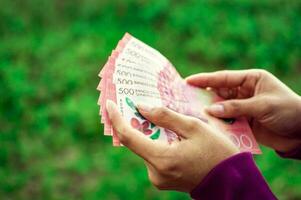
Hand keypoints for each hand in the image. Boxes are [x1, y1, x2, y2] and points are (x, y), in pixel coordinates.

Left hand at [106, 100, 238, 191]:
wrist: (231, 181)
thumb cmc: (217, 152)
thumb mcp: (194, 127)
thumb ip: (166, 116)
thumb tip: (142, 107)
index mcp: (162, 158)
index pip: (129, 136)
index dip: (117, 119)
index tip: (109, 104)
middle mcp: (155, 172)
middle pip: (136, 142)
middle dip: (134, 122)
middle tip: (134, 102)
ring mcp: (158, 178)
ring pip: (145, 148)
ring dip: (146, 132)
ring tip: (153, 114)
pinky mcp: (162, 179)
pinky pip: (153, 156)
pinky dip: (155, 142)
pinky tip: (164, 131)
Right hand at [186, 69, 300, 152]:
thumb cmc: (288, 111)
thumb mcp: (262, 105)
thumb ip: (236, 107)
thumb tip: (210, 109)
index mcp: (251, 79)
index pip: (223, 77)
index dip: (205, 79)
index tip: (188, 81)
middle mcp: (245, 92)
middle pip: (219, 93)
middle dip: (203, 96)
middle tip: (184, 98)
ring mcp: (243, 107)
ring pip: (221, 108)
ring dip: (209, 111)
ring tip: (191, 113)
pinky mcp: (244, 122)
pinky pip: (227, 121)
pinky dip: (218, 124)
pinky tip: (207, 126)